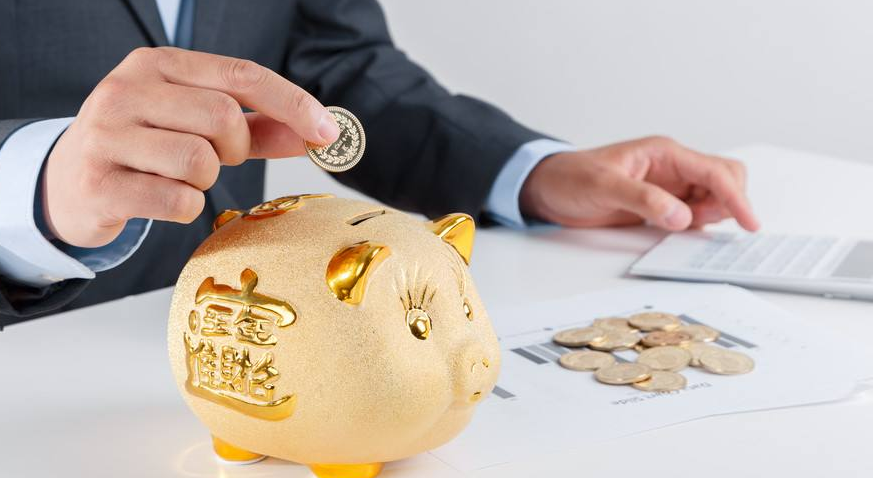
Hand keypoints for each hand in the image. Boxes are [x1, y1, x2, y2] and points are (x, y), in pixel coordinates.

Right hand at [44, 47, 339, 246]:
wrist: (68, 183)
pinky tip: (161, 198)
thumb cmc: (147, 149)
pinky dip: (186, 207)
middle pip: (223, 117)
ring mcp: (108, 135)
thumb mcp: (197, 125)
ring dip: (207, 179)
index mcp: (159, 65)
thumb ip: (257, 128)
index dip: (293, 103)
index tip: (328, 132)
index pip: (242, 75)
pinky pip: (177, 200)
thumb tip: (316, 134)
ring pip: (200, 160)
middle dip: (237, 147)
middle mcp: (128, 90)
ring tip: (182, 177)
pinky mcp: (100, 183)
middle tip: (218, 158)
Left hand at [519, 137, 759, 230]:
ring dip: (712, 216)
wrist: (547, 187)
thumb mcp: (603, 187)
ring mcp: (669, 186)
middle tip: (703, 226)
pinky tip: (679, 233)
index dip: (737, 197)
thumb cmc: (570, 178)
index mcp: (664, 153)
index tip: (750, 222)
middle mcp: (673, 167)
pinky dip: (697, 225)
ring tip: (679, 228)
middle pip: (725, 179)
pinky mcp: (661, 205)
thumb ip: (644, 200)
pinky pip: (693, 214)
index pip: (715, 171)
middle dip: (729, 203)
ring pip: (713, 198)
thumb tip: (682, 217)